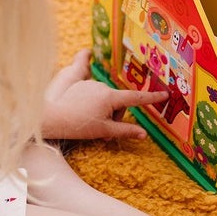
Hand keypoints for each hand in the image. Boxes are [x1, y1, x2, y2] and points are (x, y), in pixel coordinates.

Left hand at [41, 50, 167, 140]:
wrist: (51, 117)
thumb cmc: (78, 126)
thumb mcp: (104, 131)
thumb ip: (125, 130)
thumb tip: (144, 134)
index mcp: (111, 97)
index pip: (136, 97)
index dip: (152, 97)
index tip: (165, 94)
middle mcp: (102, 86)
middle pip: (118, 101)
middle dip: (115, 114)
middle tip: (104, 130)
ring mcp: (90, 83)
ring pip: (105, 97)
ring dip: (103, 108)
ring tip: (90, 122)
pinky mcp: (78, 81)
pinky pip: (92, 88)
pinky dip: (92, 98)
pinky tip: (85, 90)